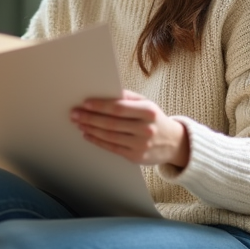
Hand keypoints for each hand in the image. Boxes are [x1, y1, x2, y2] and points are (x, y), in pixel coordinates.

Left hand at [71, 90, 189, 166]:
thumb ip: (128, 97)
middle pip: (111, 123)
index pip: (119, 108)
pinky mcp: (136, 157)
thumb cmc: (155, 119)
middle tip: (75, 114)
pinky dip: (97, 141)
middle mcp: (145, 129)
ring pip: (109, 136)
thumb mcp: (147, 103)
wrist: (174, 143)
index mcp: (148, 111)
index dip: (100, 106)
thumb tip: (105, 91)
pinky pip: (112, 148)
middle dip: (90, 118)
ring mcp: (141, 144)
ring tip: (79, 123)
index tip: (85, 103)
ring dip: (91, 129)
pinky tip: (88, 134)